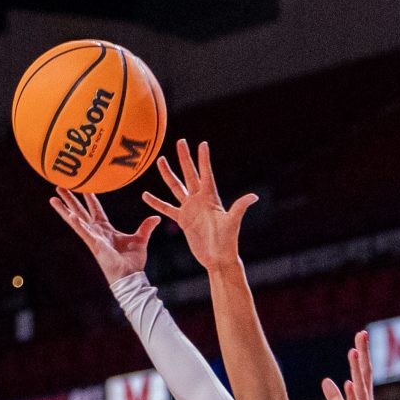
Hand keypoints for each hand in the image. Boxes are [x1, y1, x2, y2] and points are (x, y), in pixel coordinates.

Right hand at [49, 189, 158, 283]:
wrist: (131, 276)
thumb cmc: (133, 261)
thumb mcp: (141, 239)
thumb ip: (146, 227)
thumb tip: (156, 217)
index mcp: (106, 229)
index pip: (96, 209)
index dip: (90, 198)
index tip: (84, 186)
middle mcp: (96, 232)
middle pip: (80, 211)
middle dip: (70, 199)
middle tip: (60, 186)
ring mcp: (93, 238)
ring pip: (76, 220)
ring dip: (64, 209)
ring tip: (53, 197)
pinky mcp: (95, 245)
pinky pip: (85, 233)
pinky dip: (78, 224)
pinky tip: (70, 215)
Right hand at [140, 139, 256, 271]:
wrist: (218, 258)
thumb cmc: (228, 241)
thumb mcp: (232, 223)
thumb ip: (239, 207)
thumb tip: (253, 197)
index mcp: (211, 197)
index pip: (206, 174)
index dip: (204, 159)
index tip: (202, 143)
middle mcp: (200, 199)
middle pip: (190, 174)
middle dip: (185, 158)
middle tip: (180, 141)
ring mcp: (190, 208)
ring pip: (176, 187)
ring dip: (168, 174)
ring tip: (160, 159)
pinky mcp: (183, 220)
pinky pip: (167, 208)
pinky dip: (156, 202)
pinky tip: (145, 195)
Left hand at [320, 331, 383, 399]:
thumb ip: (335, 397)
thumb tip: (326, 381)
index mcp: (362, 395)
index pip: (363, 370)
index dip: (362, 352)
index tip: (361, 335)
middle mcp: (365, 399)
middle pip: (365, 371)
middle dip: (363, 353)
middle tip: (362, 334)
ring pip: (361, 385)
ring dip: (357, 369)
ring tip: (354, 352)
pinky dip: (353, 395)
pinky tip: (349, 383)